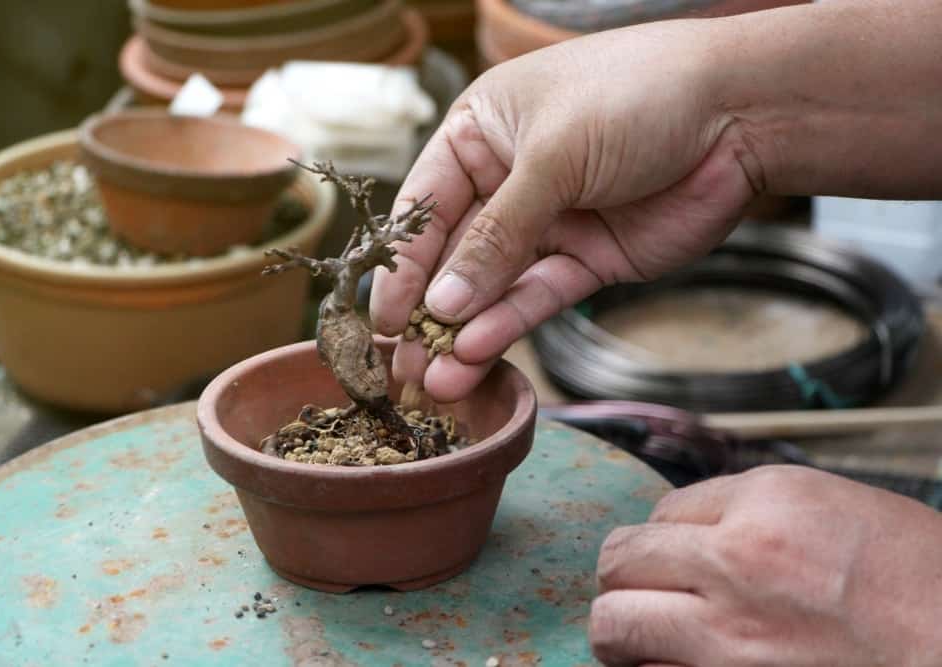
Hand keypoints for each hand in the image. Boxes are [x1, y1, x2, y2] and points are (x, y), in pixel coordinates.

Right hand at [370, 21, 762, 401]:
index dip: (401, 262)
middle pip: (454, 254)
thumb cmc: (635, 97)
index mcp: (482, 133)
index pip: (425, 205)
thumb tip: (442, 302)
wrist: (740, 112)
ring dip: (465, 332)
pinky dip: (510, 324)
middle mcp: (507, 180)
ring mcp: (549, 224)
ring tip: (436, 379)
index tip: (382, 317)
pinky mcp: (587, 259)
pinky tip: (478, 353)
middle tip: (403, 366)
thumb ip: (497, 234)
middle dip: (429, 310)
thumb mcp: (551, 157)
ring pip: (494, 286)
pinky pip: (538, 296)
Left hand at [590, 466, 941, 666]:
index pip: (663, 510)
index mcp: (767, 504)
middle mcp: (736, 561)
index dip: (668, 536)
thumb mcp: (840, 509)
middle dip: (623, 575)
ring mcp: (728, 638)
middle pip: (619, 559)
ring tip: (637, 635)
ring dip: (621, 627)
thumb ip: (756, 512)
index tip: (679, 555)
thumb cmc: (922, 585)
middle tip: (638, 590)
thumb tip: (692, 529)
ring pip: (613, 623)